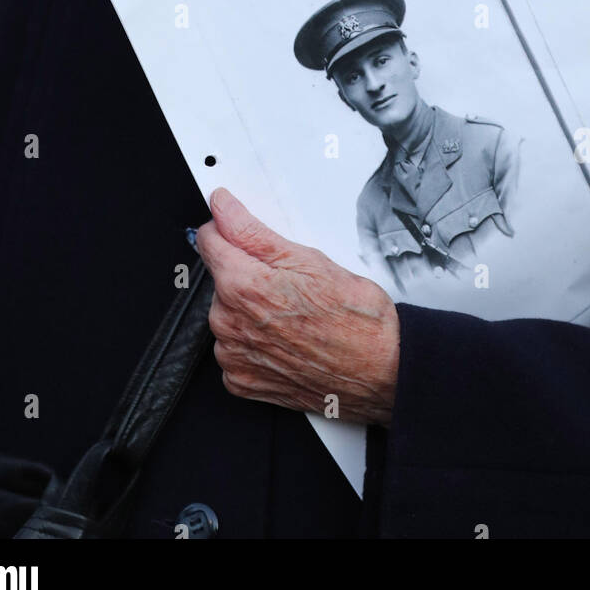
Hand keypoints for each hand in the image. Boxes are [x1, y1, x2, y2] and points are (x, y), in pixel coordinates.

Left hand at [195, 187, 399, 425]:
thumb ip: (252, 231)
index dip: (228, 229)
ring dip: (249, 310)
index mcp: (242, 286)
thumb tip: (222, 207)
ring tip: (292, 315)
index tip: (241, 230)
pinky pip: (234, 349)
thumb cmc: (353, 318)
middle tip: (289, 283)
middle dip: (247, 273)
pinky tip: (284, 339)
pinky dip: (252, 343)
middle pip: (220, 279)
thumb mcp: (307, 258)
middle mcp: (229, 324)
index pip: (209, 240)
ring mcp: (234, 356)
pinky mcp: (242, 381)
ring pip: (227, 314)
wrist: (380, 370)